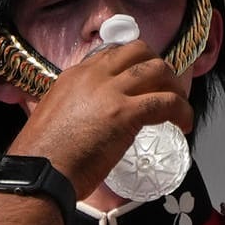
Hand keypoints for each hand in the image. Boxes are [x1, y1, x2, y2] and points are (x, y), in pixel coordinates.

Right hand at [5, 40, 192, 197]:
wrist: (39, 172)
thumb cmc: (43, 157)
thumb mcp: (55, 117)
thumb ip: (77, 108)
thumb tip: (95, 121)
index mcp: (75, 76)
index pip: (113, 54)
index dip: (135, 64)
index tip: (145, 82)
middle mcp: (93, 76)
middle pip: (140, 51)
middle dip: (159, 68)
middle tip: (166, 90)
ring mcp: (110, 92)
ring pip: (157, 70)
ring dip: (174, 87)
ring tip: (179, 108)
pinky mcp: (125, 113)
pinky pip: (166, 102)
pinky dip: (182, 111)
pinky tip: (185, 124)